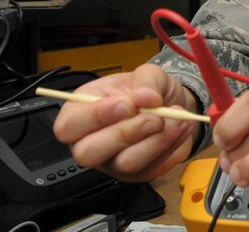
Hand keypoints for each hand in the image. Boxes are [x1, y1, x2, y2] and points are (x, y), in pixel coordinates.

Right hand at [53, 63, 197, 181]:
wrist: (175, 105)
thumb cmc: (150, 91)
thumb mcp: (148, 74)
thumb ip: (146, 81)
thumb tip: (147, 97)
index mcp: (81, 112)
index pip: (68, 126)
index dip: (96, 117)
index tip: (127, 104)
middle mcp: (90, 142)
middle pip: (89, 153)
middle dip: (126, 133)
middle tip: (156, 116)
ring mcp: (112, 162)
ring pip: (125, 163)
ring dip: (157, 140)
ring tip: (177, 118)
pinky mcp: (138, 174)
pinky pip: (152, 168)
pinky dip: (172, 146)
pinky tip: (181, 127)